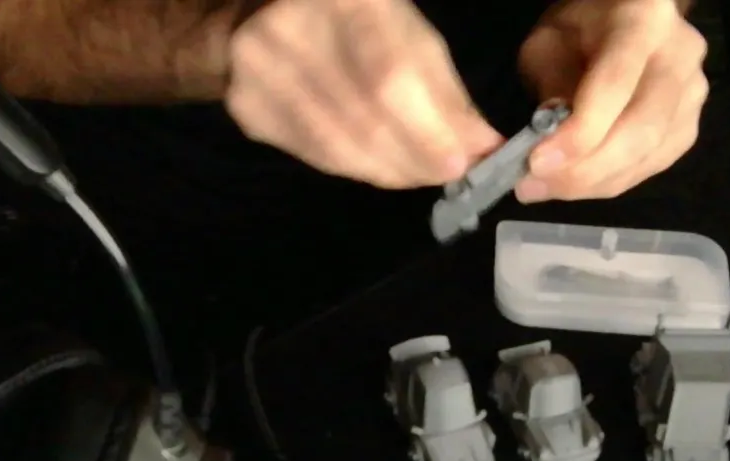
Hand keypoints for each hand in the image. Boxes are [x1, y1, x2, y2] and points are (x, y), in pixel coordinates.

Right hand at [225, 0, 502, 188]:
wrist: (257, 12)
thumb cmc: (353, 20)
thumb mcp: (407, 32)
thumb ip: (444, 91)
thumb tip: (484, 149)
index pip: (391, 75)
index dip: (428, 129)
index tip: (463, 163)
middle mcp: (291, 25)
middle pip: (363, 117)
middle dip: (415, 157)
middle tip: (447, 175)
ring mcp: (259, 68)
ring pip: (336, 145)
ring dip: (389, 170)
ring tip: (419, 175)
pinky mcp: (245, 106)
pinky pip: (312, 154)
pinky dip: (356, 168)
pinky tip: (379, 166)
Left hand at [515, 0, 707, 201]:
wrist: (622, 24)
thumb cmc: (580, 30)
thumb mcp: (549, 43)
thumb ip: (551, 87)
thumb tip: (551, 143)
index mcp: (643, 22)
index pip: (616, 86)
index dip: (579, 134)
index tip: (537, 163)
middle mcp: (680, 57)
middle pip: (641, 131)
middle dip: (584, 170)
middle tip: (534, 185)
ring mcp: (692, 95)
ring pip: (646, 157)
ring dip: (591, 183)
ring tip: (544, 187)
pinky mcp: (688, 127)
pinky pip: (650, 168)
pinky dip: (609, 182)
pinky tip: (575, 183)